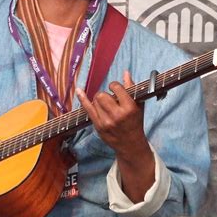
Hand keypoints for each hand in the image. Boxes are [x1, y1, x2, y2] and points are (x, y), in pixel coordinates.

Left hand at [76, 70, 154, 202]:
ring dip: (99, 101)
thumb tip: (125, 72)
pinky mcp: (98, 126)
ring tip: (107, 107)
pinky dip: (83, 99)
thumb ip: (132, 89)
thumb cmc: (135, 122)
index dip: (115, 86)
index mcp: (129, 108)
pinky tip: (79, 91)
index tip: (116, 89)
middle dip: (105, 94)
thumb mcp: (138, 105)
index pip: (116, 88)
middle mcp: (117, 115)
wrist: (130, 144)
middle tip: (110, 100)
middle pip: (102, 95)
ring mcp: (106, 122)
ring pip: (95, 101)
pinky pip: (88, 109)